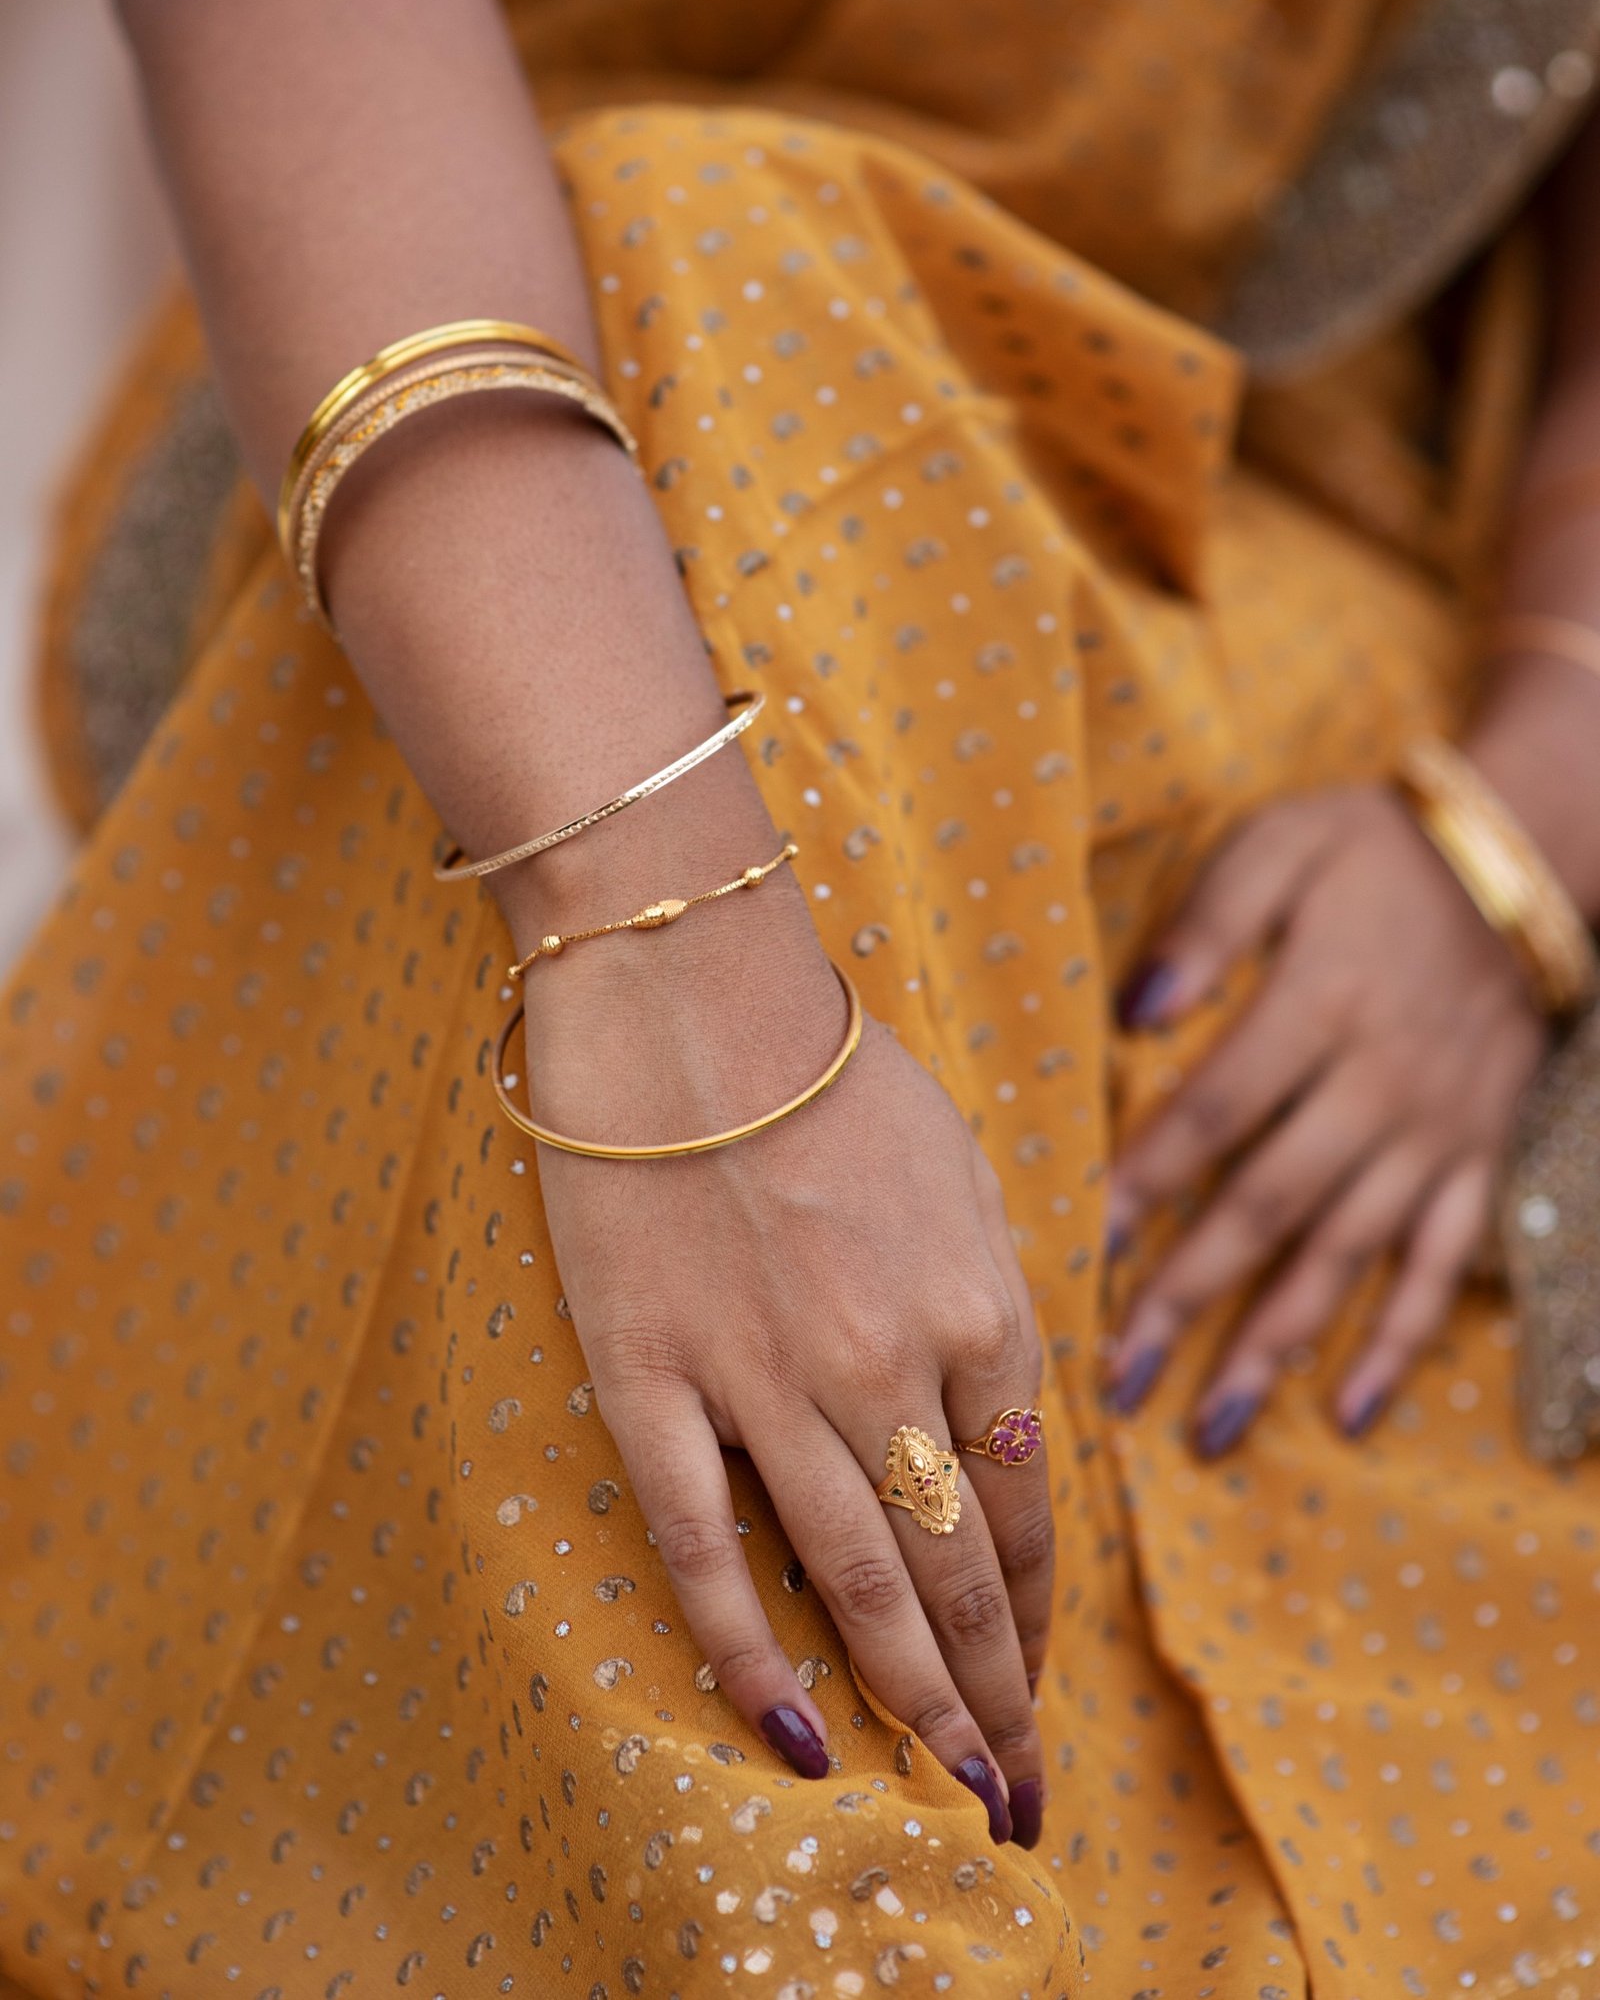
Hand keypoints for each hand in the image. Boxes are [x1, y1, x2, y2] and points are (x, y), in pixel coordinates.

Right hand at [508, 862, 1051, 1846]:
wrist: (684, 982)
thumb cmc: (829, 1063)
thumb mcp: (960, 1167)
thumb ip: (991, 1295)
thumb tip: (1004, 1413)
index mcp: (983, 1302)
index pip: (1032, 1505)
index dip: (1041, 1614)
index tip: (1039, 1681)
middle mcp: (894, 1363)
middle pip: (963, 1571)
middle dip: (999, 1698)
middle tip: (1020, 1795)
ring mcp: (770, 1381)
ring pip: (858, 1584)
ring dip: (913, 1705)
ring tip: (950, 1794)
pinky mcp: (656, 1380)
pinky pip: (703, 1549)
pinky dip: (748, 1656)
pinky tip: (786, 1734)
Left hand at [1105, 783, 1545, 1450]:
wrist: (1517, 864)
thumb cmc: (1369, 852)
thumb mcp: (1281, 845)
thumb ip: (1210, 921)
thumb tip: (1133, 1009)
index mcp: (1319, 1007)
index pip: (1214, 1113)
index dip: (1146, 1184)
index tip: (1080, 1252)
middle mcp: (1379, 1087)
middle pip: (1269, 1206)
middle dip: (1188, 1298)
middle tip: (1114, 1379)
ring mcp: (1435, 1136)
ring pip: (1346, 1257)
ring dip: (1275, 1346)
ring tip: (1207, 1428)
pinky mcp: (1477, 1163)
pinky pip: (1438, 1266)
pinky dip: (1396, 1343)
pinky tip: (1347, 1413)